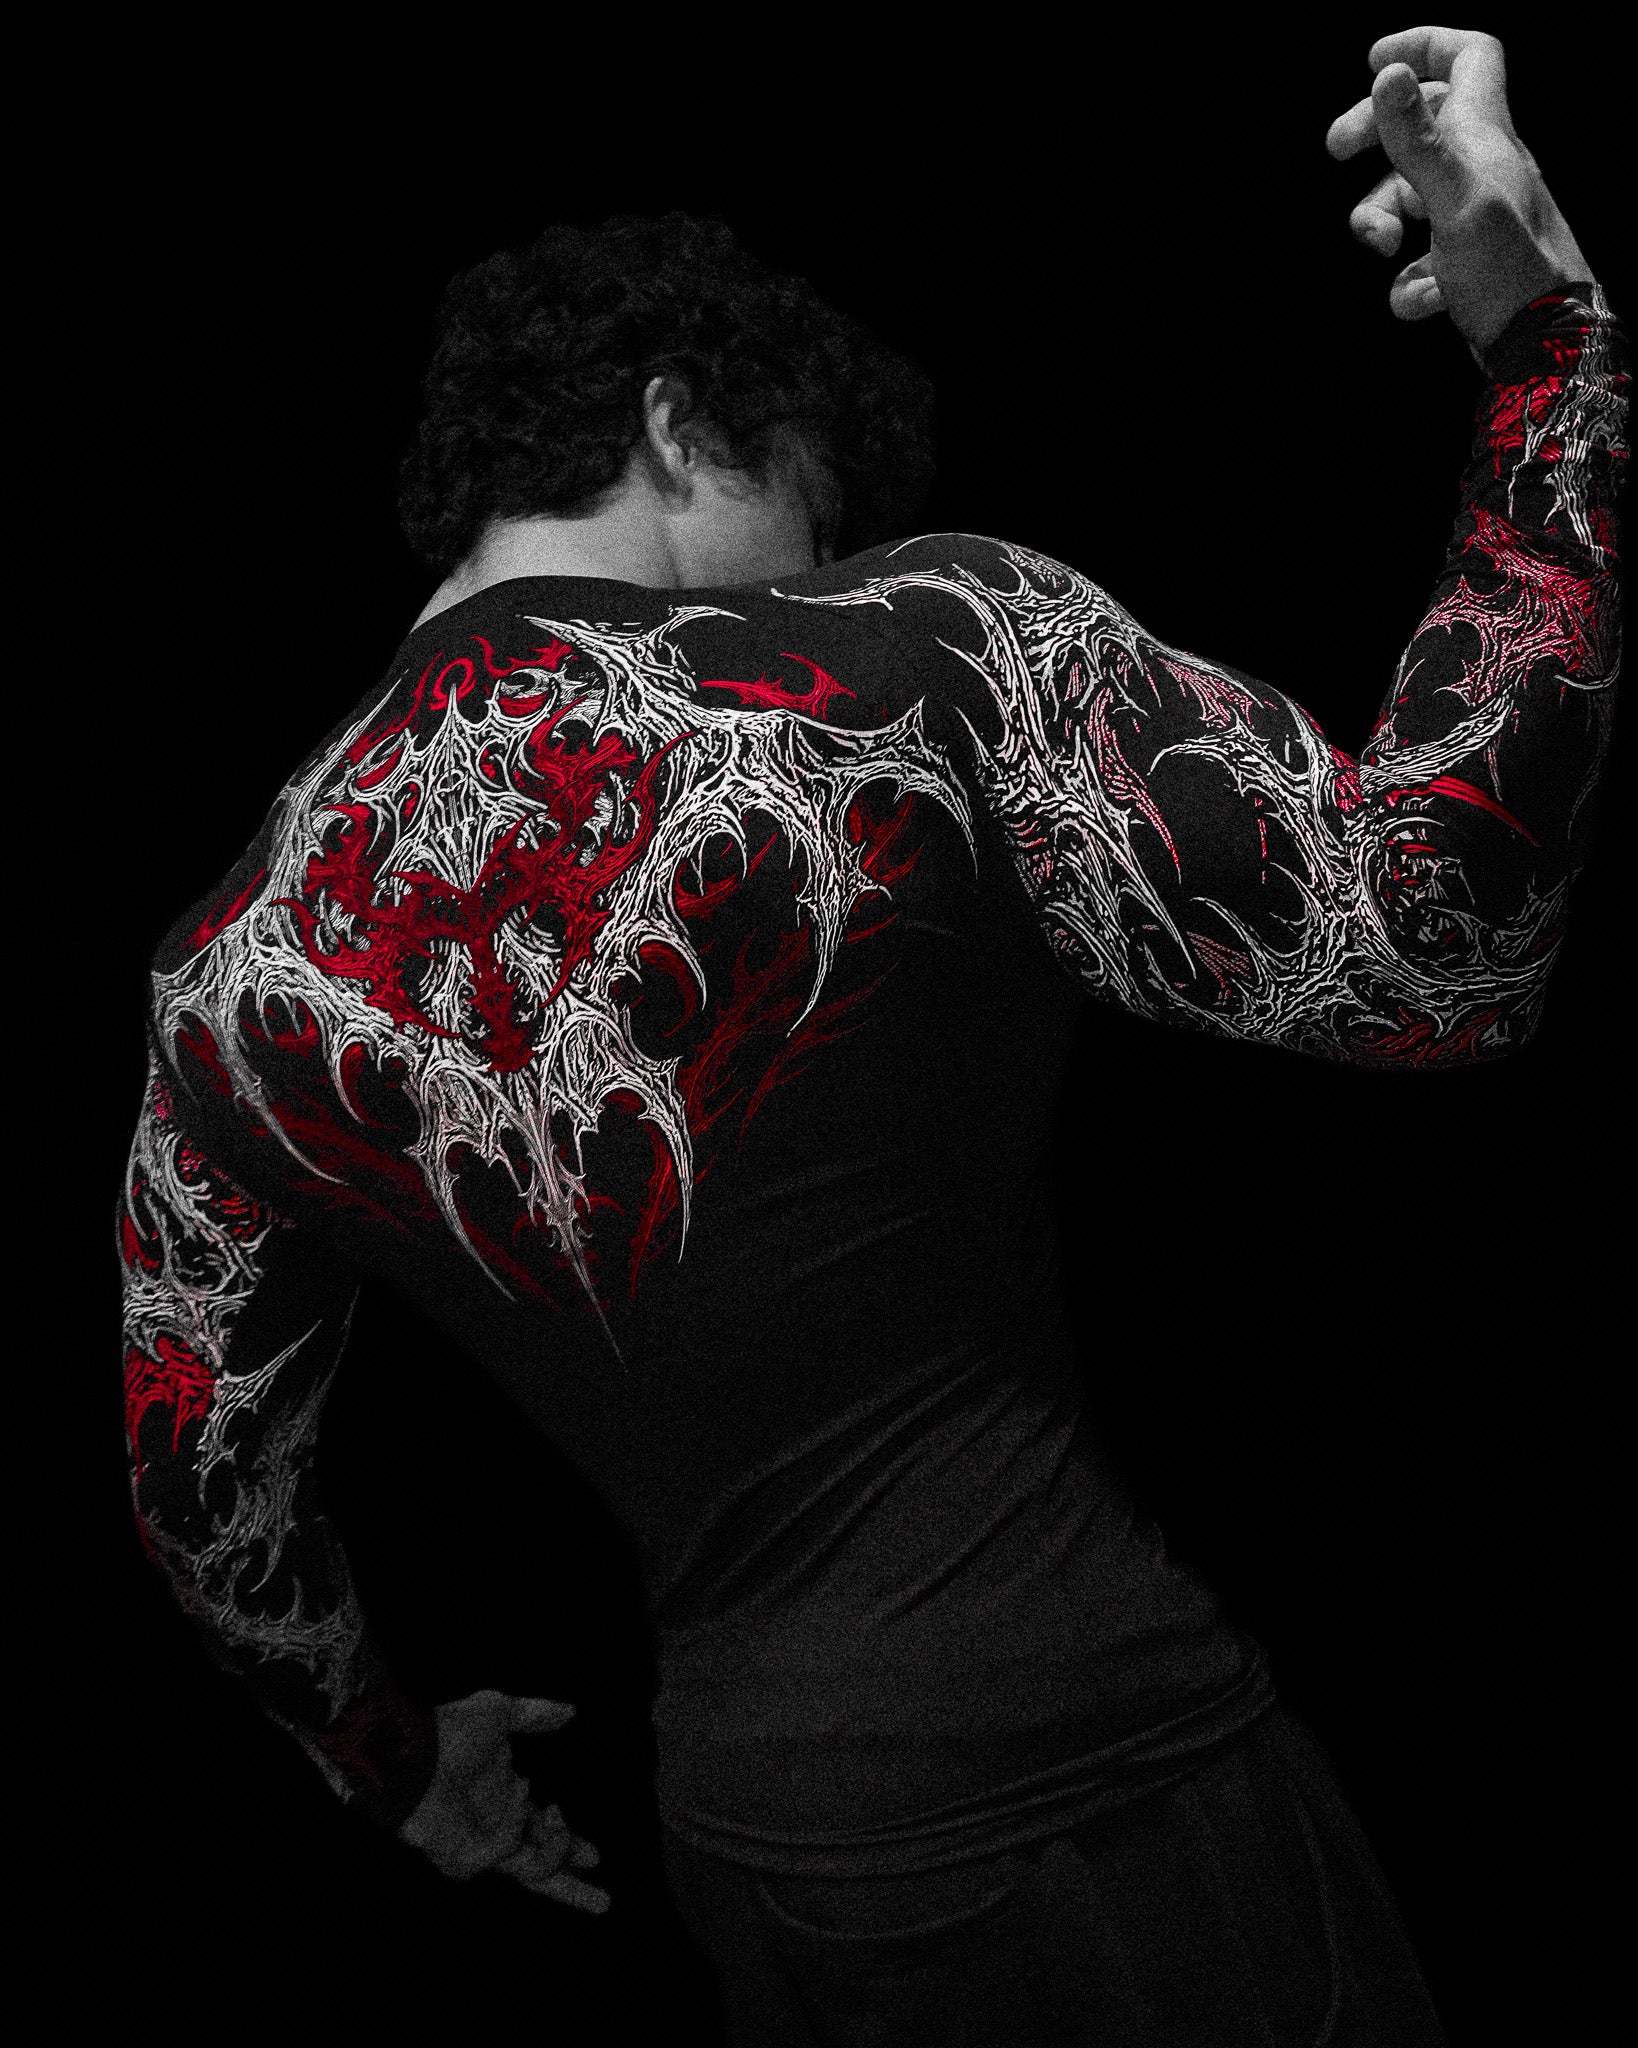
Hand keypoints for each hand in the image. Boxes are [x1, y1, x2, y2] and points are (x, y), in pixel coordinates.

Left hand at [396, 1688, 611, 1912]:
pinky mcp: (464, 1859)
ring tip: (556, 1817)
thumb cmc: (451, 1731)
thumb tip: (571, 1710)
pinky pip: (505, 1852)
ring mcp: (480, 1847)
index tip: (595, 1855)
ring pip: (532, 1871)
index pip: (544, 1834)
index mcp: (507, 1802)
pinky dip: (515, 1824)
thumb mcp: (501, 1714)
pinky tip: (517, 1797)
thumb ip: (536, 1714)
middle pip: (539, 1870)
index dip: (570, 1844)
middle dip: (571, 1888)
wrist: (415, 1750)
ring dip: (556, 1848)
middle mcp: (497, 1830)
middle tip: (603, 1900)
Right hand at [1325, 26, 1593, 359]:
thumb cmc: (1508, 269)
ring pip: (1408, 199)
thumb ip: (1419, 139)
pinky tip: (1425, 299)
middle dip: (1374, 134)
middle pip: (1422, 124)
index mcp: (1483, 138)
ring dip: (1379, 222)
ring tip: (1384, 249)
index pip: (1467, 58)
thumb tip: (1387, 74)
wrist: (1542, 345)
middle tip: (1336, 150)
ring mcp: (1470, 218)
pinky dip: (1409, 282)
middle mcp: (1479, 169)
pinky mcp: (1463, 265)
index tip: (1376, 62)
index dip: (1423, 46)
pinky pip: (1419, 263)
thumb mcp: (1455, 198)